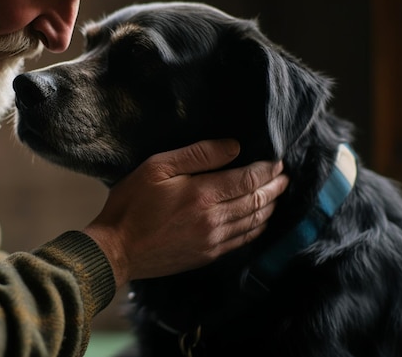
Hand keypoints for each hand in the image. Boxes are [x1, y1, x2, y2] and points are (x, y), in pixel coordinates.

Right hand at [82, 139, 288, 287]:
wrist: (116, 250)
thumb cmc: (132, 203)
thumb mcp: (157, 167)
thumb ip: (197, 155)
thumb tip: (233, 147)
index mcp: (203, 194)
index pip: (249, 178)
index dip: (268, 169)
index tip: (278, 162)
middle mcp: (215, 219)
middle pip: (257, 201)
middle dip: (274, 187)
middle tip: (284, 177)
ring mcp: (213, 241)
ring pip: (253, 222)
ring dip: (269, 207)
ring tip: (276, 196)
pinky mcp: (207, 255)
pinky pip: (242, 241)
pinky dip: (256, 228)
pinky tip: (259, 222)